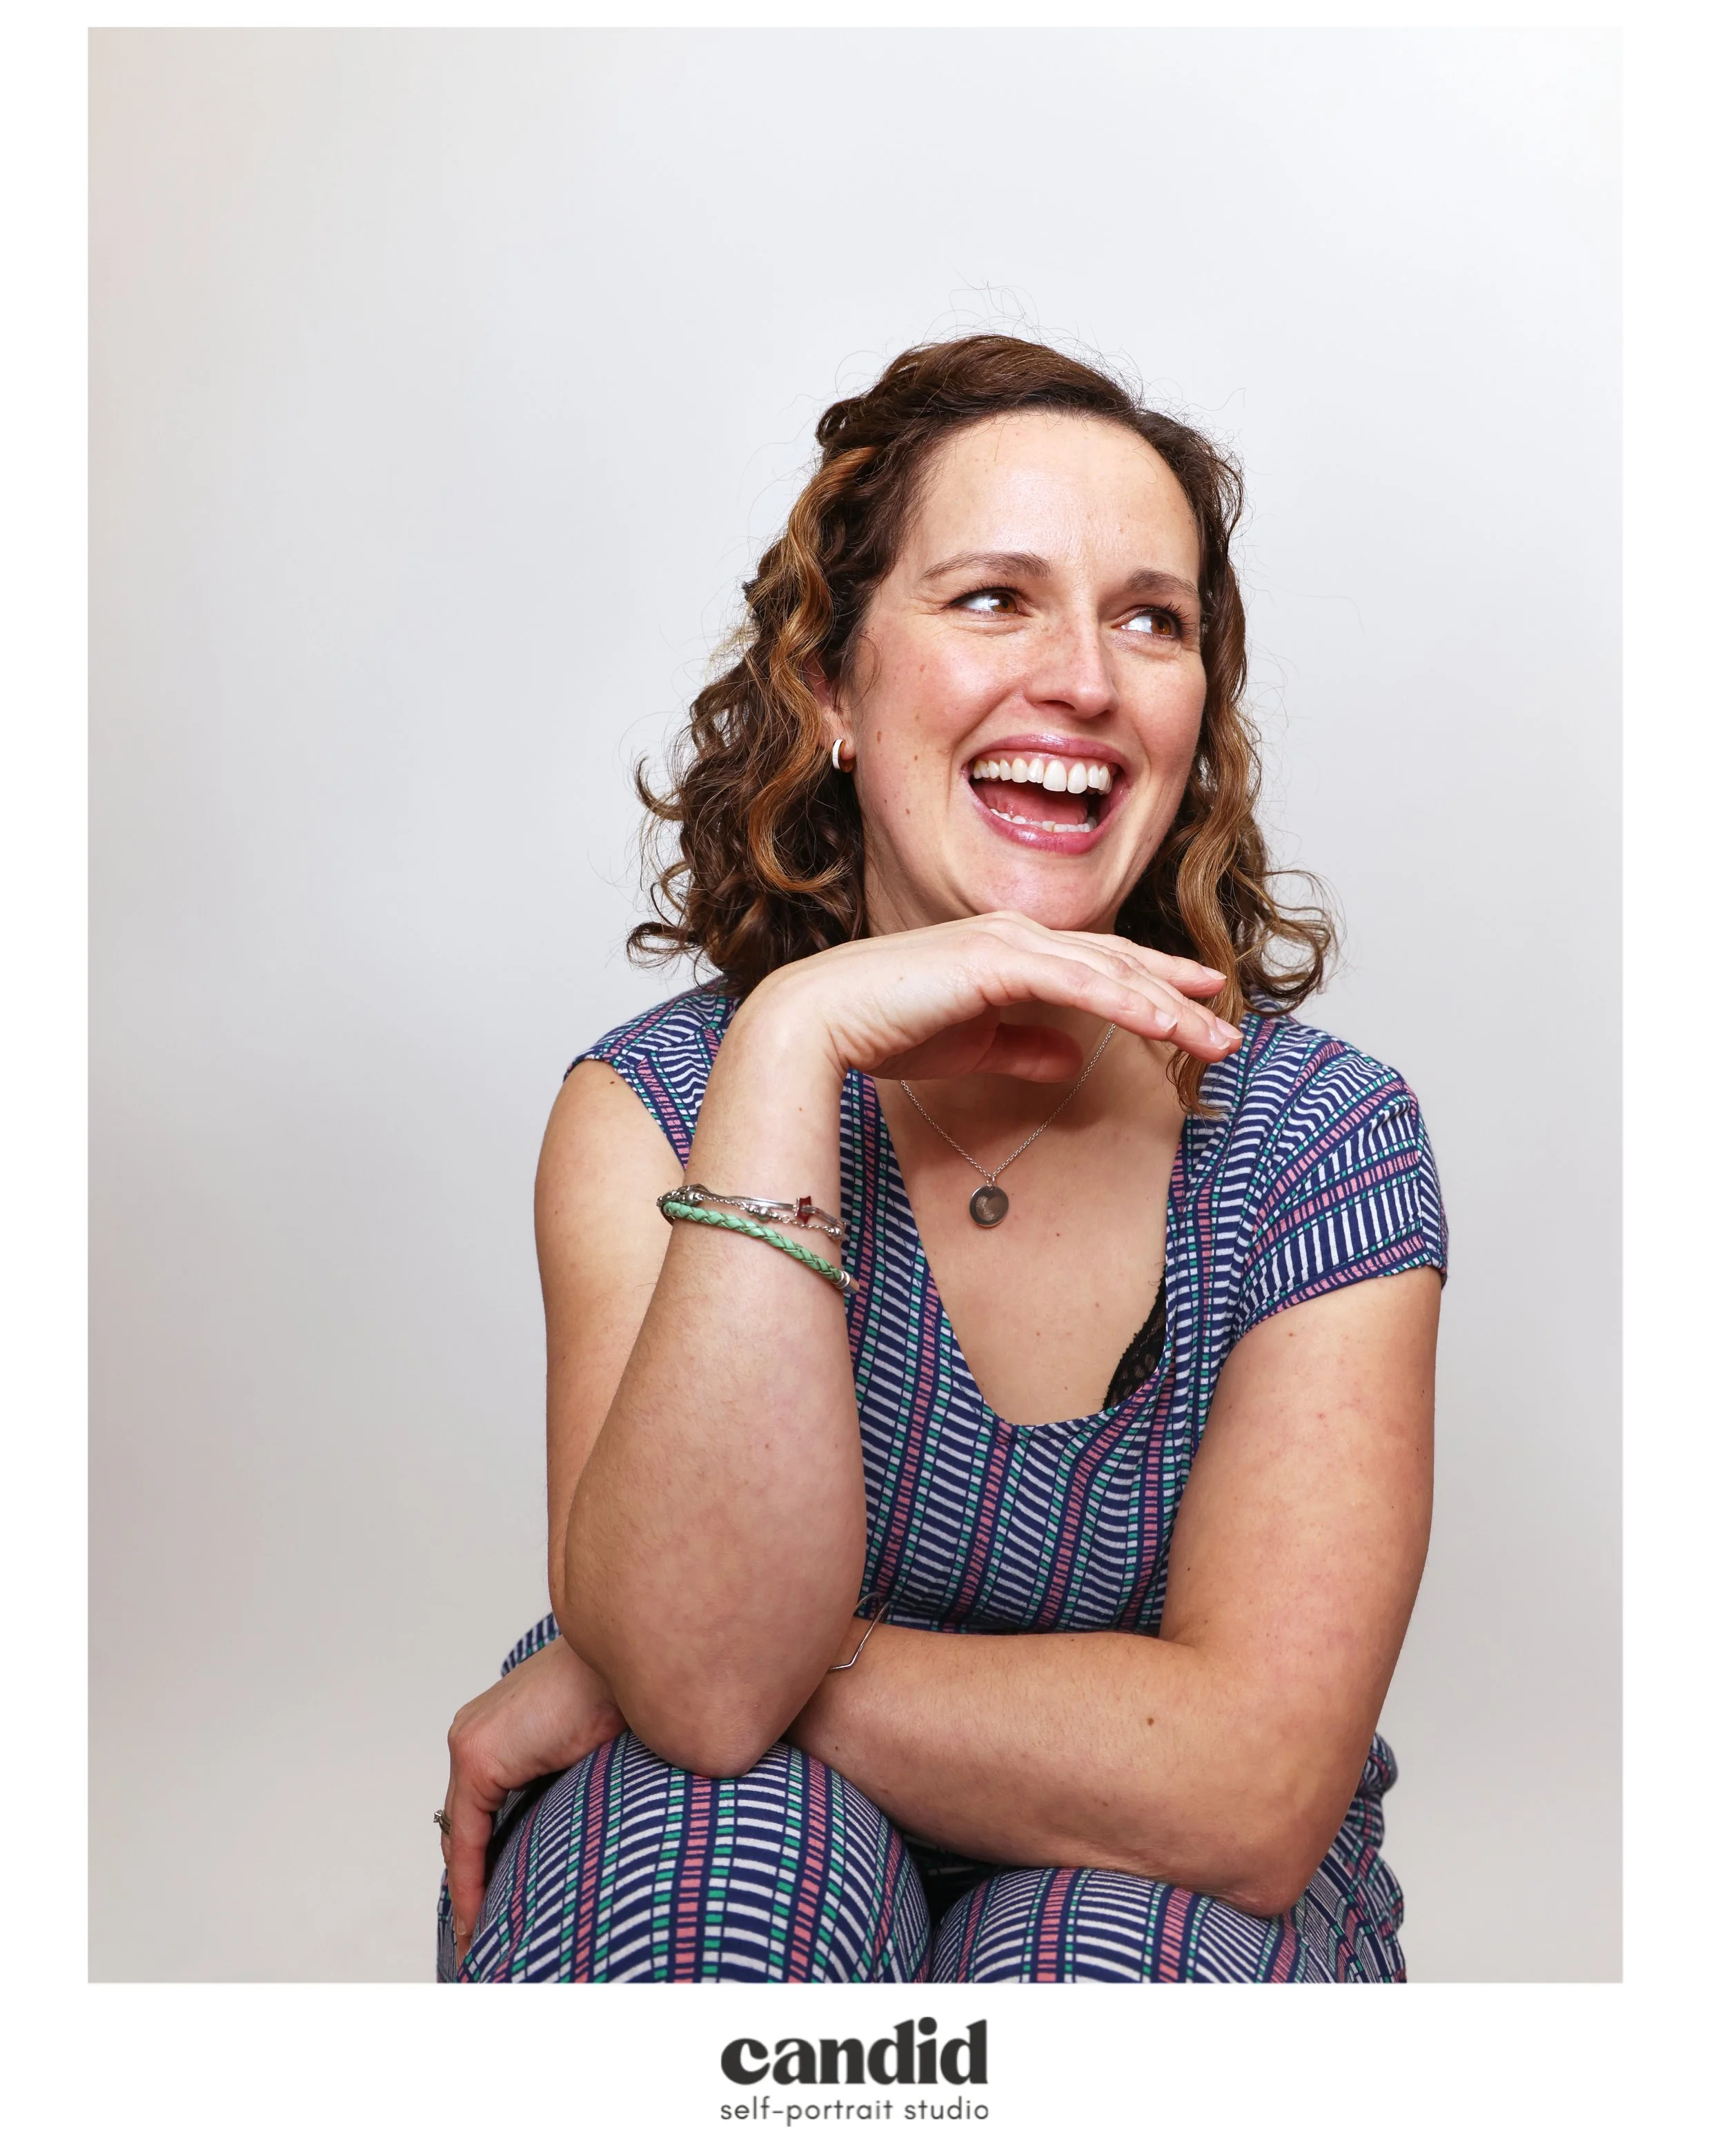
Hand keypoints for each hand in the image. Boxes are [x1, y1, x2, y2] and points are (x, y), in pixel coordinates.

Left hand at [440, 1636, 625, 1958]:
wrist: (637, 1659)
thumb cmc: (628, 1697)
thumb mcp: (590, 1748)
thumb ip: (569, 1778)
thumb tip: (581, 1822)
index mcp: (502, 1724)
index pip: (481, 1805)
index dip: (484, 1855)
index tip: (492, 1899)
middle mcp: (476, 1729)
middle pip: (466, 1821)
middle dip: (472, 1876)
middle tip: (480, 1930)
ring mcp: (472, 1740)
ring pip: (461, 1832)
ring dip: (469, 1886)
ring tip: (475, 1937)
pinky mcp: (479, 1756)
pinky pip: (467, 1838)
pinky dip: (469, 1880)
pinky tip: (476, 1918)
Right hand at [746, 911, 1240, 1086]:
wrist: (821, 1020)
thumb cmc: (883, 1029)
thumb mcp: (972, 1045)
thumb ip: (1024, 1046)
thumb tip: (1074, 1056)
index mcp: (1008, 951)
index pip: (1097, 963)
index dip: (1153, 981)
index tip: (1200, 1002)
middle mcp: (1015, 936)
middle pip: (1118, 964)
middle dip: (1178, 995)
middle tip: (1228, 1028)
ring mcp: (1009, 943)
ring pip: (1111, 973)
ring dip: (1170, 1008)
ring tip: (1217, 1040)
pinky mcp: (998, 962)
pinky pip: (1081, 984)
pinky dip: (1130, 1003)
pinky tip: (1168, 1026)